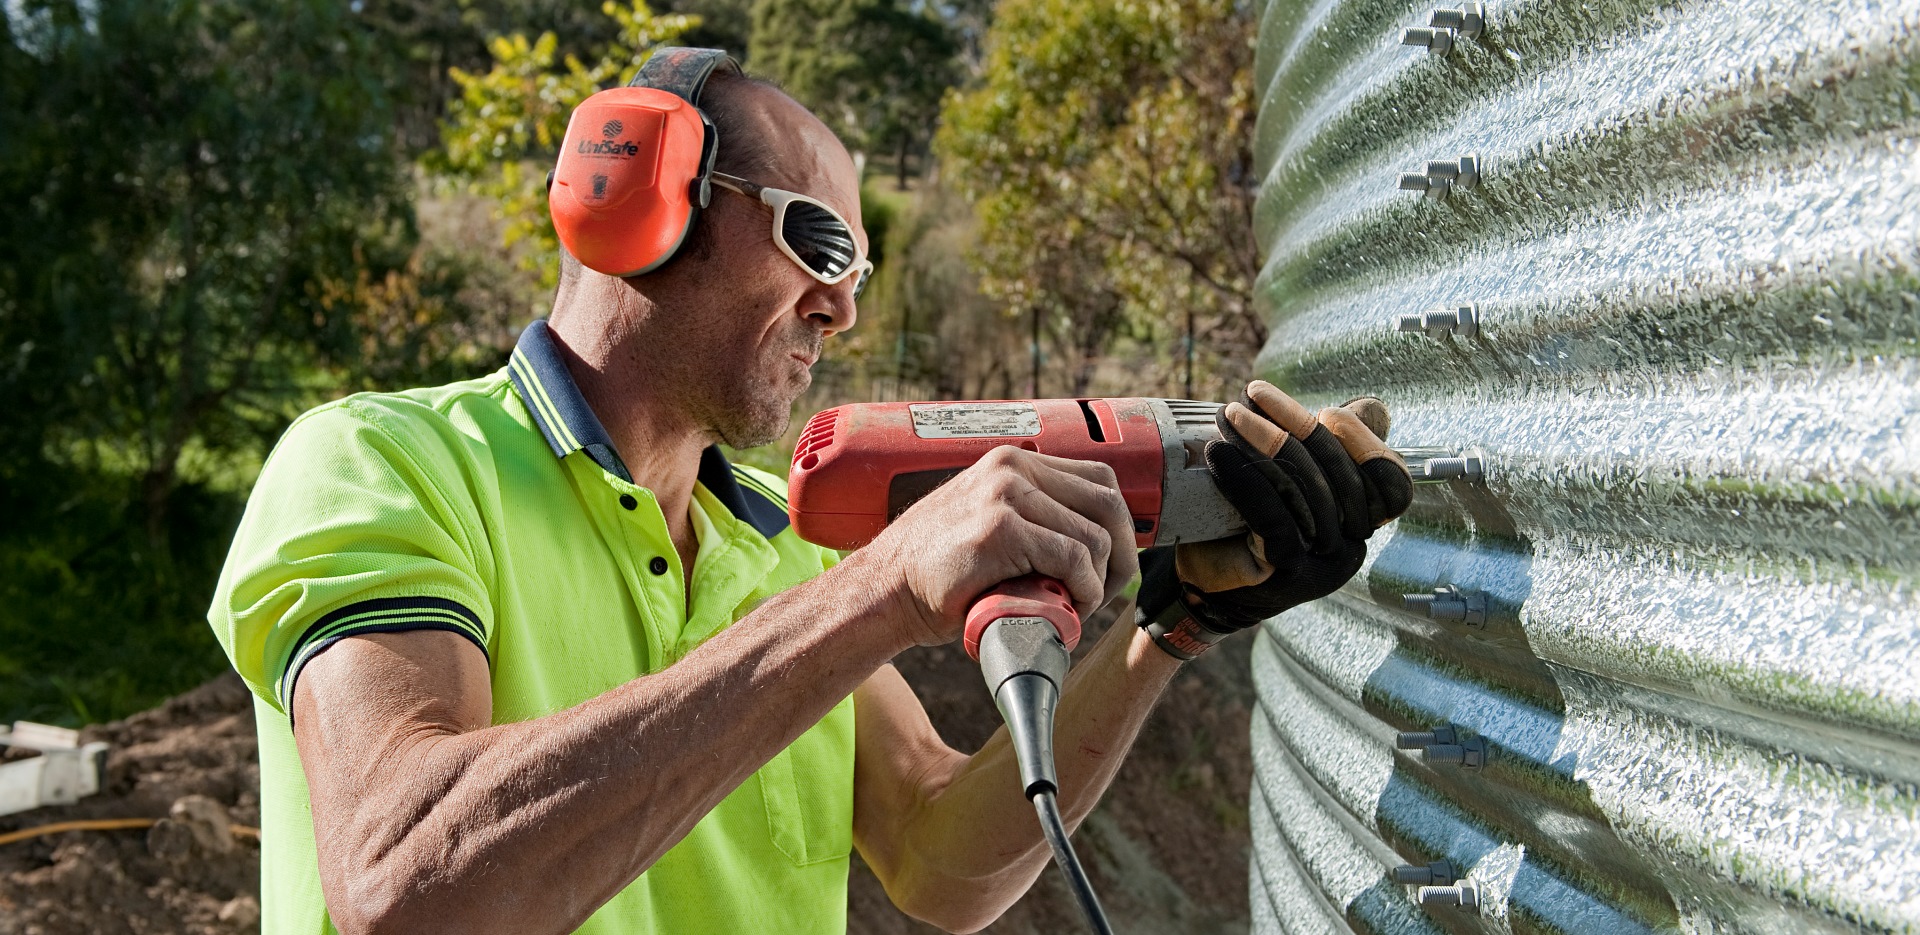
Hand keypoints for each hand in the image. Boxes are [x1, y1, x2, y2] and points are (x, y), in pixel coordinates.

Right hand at [864, 445, 1138, 647]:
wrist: (885, 591)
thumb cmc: (938, 571)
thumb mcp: (988, 522)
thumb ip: (1030, 516)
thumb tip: (1093, 539)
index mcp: (1013, 461)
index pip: (1099, 480)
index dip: (1118, 526)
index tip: (1113, 564)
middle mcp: (1012, 467)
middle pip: (1108, 503)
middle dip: (1123, 553)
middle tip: (1108, 591)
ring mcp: (1005, 495)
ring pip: (1095, 536)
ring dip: (1100, 581)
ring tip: (1077, 605)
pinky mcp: (1000, 529)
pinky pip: (1073, 558)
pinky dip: (1085, 590)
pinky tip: (1070, 607)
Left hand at [1137, 382, 1412, 659]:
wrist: (1204, 586)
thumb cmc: (1247, 523)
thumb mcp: (1294, 482)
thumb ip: (1329, 450)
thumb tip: (1371, 407)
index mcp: (1362, 525)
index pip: (1391, 485)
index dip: (1367, 444)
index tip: (1328, 412)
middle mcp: (1351, 550)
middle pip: (1341, 479)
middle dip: (1295, 428)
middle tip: (1249, 398)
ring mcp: (1321, 567)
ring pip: (1304, 493)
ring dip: (1262, 444)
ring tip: (1228, 416)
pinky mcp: (1285, 574)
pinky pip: (1271, 518)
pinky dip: (1244, 479)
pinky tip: (1217, 453)